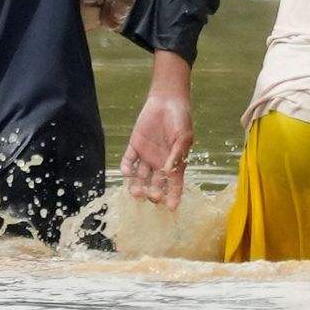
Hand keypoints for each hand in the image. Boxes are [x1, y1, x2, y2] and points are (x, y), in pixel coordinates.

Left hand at [121, 94, 193, 208]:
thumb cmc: (180, 119)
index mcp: (174, 162)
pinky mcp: (135, 146)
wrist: (166, 100)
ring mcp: (147, 156)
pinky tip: (127, 172)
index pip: (175, 184)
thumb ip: (176, 155)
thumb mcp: (183, 137)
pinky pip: (129, 160)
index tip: (171, 208)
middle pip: (156, 184)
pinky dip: (127, 168)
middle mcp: (160, 163)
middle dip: (154, 192)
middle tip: (152, 196)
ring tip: (136, 191)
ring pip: (140, 177)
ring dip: (138, 186)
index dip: (173, 196)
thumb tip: (169, 172)